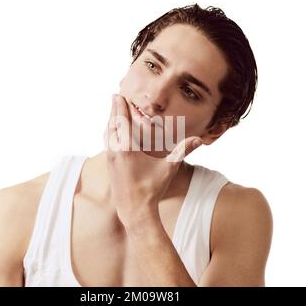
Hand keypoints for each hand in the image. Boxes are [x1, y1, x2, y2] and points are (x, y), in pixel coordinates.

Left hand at [103, 94, 202, 229]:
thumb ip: (182, 151)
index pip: (122, 120)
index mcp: (127, 147)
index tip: (118, 95)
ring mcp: (110, 158)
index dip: (120, 106)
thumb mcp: (169, 168)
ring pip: (107, 133)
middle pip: (112, 123)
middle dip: (114, 109)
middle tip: (115, 97)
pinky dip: (109, 132)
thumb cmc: (152, 189)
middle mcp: (115, 150)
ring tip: (114, 112)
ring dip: (110, 120)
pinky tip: (113, 133)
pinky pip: (107, 143)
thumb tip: (199, 140)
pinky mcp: (109, 165)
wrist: (134, 210)